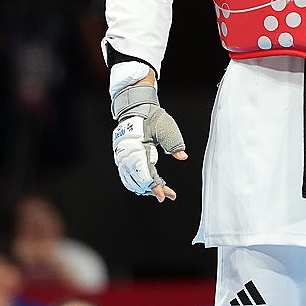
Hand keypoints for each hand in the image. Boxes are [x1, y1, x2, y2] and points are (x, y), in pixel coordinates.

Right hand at [111, 83, 187, 201]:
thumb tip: (183, 157)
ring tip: (161, 191)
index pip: (146, 174)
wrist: (136, 109)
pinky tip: (148, 187)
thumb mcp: (166, 127)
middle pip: (139, 181)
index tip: (164, 196)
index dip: (155, 187)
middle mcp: (127, 156)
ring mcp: (122, 159)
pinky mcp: (122, 160)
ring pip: (132, 182)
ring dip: (146, 189)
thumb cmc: (152, 118)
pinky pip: (127, 177)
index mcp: (138, 149)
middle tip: (170, 194)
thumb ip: (174, 143)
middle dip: (154, 190)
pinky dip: (137, 184)